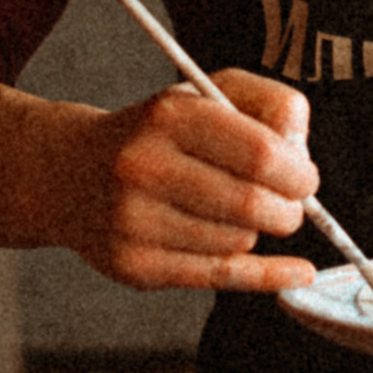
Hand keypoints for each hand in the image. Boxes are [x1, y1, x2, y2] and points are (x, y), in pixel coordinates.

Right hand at [67, 71, 319, 293]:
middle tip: (290, 205)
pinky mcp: (134, 265)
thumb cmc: (155, 132)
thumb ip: (266, 103)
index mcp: (168, 116)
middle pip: (252, 204)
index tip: (304, 178)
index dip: (297, 172)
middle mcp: (144, 167)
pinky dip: (267, 275)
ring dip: (253, 231)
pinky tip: (297, 272)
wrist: (68, 174)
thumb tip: (301, 151)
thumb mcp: (204, 94)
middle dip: (288, 209)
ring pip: (238, 240)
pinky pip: (220, 277)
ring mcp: (134, 222)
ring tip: (231, 212)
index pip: (259, 153)